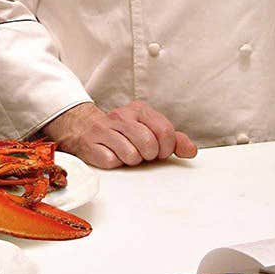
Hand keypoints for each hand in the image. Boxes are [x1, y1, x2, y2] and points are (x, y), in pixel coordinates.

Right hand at [43, 101, 197, 168]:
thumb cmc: (123, 133)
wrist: (84, 128)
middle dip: (149, 155)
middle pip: (149, 145)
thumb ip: (173, 139)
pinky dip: (115, 162)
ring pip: (131, 155)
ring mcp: (104, 130)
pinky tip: (111, 154)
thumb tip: (191, 151)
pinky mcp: (91, 145)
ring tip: (126, 153)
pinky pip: (112, 161)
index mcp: (139, 110)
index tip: (159, 151)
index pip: (165, 131)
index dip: (166, 148)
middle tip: (142, 154)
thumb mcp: (149, 130)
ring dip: (132, 160)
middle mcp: (121, 116)